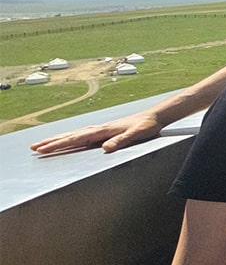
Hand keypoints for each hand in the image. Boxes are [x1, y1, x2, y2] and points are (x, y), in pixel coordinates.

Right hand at [30, 111, 163, 154]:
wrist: (153, 116)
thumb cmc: (146, 125)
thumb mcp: (137, 134)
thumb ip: (122, 140)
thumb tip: (105, 148)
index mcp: (103, 130)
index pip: (77, 138)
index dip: (60, 144)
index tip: (44, 148)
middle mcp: (99, 128)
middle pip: (70, 135)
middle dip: (52, 142)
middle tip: (34, 148)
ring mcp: (101, 129)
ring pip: (74, 134)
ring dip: (58, 139)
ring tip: (43, 144)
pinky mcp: (104, 131)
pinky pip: (82, 135)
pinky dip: (70, 138)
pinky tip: (67, 140)